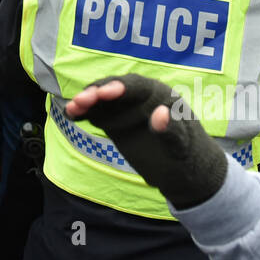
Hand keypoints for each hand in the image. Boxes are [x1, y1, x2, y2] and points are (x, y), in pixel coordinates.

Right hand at [65, 75, 228, 209]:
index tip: (104, 93)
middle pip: (114, 90)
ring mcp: (125, 109)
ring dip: (86, 102)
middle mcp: (139, 97)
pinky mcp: (115, 122)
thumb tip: (159, 113)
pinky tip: (71, 115)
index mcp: (159, 94)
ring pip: (101, 100)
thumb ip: (171, 130)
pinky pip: (96, 114)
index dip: (119, 87)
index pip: (136, 86)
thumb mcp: (182, 146)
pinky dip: (84, 114)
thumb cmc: (189, 157)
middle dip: (97, 93)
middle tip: (81, 101)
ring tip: (72, 109)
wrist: (184, 173)